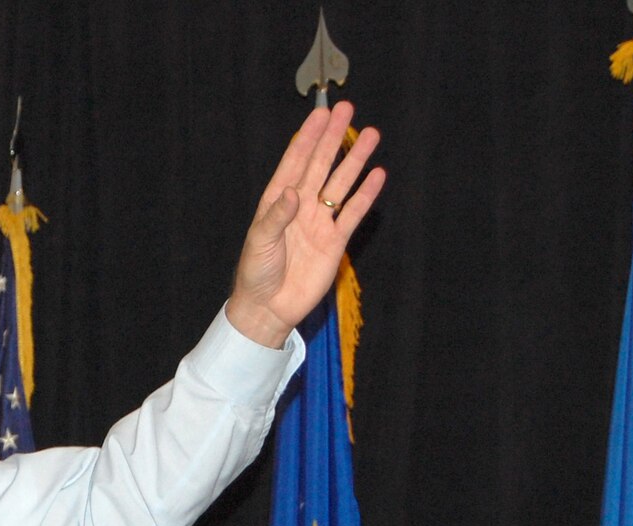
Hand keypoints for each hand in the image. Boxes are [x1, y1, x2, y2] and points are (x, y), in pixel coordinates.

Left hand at [225, 100, 384, 348]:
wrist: (269, 308)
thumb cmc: (255, 274)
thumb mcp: (260, 243)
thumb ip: (276, 217)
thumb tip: (293, 192)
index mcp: (277, 202)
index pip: (295, 162)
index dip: (308, 138)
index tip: (320, 115)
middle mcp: (300, 207)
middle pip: (321, 165)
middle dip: (333, 138)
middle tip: (347, 110)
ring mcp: (319, 222)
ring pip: (341, 184)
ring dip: (355, 161)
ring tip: (371, 135)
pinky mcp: (334, 242)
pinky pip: (352, 214)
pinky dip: (365, 195)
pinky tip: (377, 175)